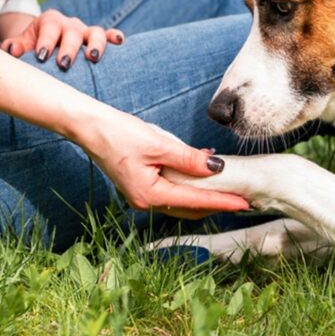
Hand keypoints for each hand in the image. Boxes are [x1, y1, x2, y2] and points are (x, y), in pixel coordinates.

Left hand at [0, 9, 123, 69]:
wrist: (43, 45)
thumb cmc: (31, 48)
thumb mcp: (20, 44)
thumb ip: (14, 46)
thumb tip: (12, 50)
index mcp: (49, 21)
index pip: (49, 27)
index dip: (45, 41)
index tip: (40, 56)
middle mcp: (70, 24)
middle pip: (72, 32)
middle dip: (69, 48)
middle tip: (64, 64)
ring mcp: (85, 32)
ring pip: (95, 32)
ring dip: (96, 44)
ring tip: (94, 58)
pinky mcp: (98, 40)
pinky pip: (109, 36)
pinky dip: (115, 38)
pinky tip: (119, 42)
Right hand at [78, 108, 249, 218]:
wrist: (91, 128)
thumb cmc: (119, 134)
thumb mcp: (159, 144)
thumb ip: (189, 158)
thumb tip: (216, 167)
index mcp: (150, 195)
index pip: (195, 202)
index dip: (222, 202)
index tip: (244, 203)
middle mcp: (146, 201)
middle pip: (190, 208)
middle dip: (217, 204)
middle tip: (243, 200)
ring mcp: (143, 194)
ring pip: (182, 200)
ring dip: (204, 194)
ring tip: (229, 188)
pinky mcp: (142, 183)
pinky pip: (173, 188)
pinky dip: (190, 183)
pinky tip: (203, 170)